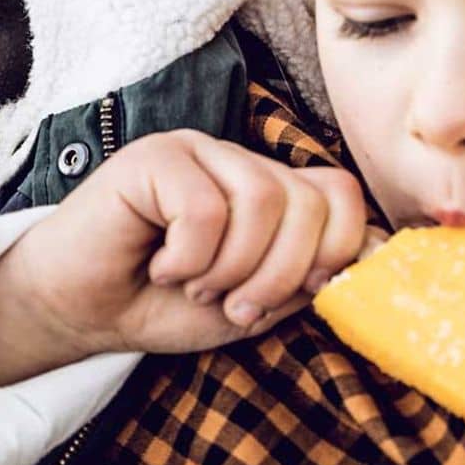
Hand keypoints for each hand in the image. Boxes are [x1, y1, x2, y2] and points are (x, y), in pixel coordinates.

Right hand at [0, 130, 368, 389]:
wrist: (81, 312)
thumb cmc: (163, 306)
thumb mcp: (255, 305)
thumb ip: (310, 279)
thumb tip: (384, 255)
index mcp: (271, 191)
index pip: (342, 195)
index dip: (334, 251)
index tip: (297, 296)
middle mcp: (239, 162)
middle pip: (308, 202)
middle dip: (279, 274)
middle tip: (233, 304)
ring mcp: (197, 152)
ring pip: (261, 200)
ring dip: (231, 268)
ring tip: (194, 286)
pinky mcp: (153, 156)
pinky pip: (204, 207)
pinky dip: (188, 257)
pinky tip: (160, 265)